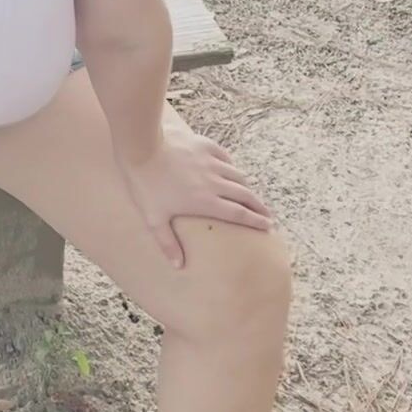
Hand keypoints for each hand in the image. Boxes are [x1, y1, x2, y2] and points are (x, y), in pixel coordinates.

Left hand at [115, 130, 274, 268]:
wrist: (143, 147)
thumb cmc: (145, 185)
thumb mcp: (154, 218)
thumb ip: (168, 243)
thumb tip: (179, 265)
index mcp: (205, 201)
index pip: (238, 214)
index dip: (255, 221)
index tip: (268, 226)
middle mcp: (214, 182)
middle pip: (244, 195)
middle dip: (258, 206)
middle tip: (267, 214)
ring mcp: (211, 162)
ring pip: (237, 176)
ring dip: (247, 187)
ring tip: (251, 195)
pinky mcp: (205, 145)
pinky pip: (225, 157)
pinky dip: (231, 166)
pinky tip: (231, 169)